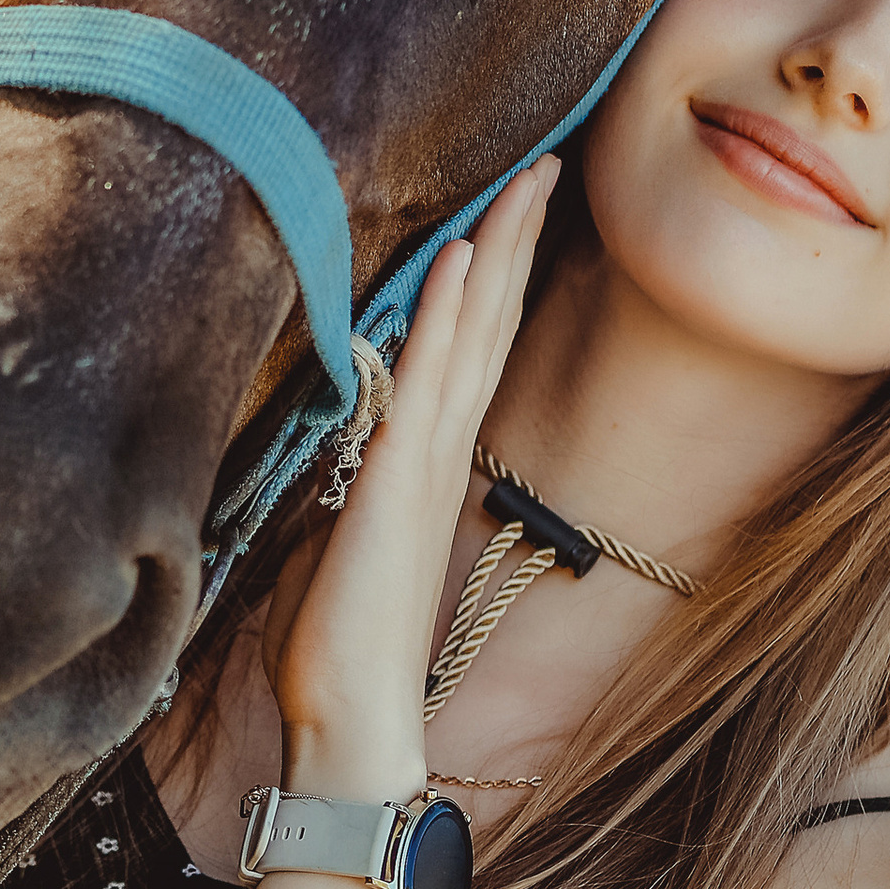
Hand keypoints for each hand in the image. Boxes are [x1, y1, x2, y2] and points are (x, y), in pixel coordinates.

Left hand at [263, 159, 558, 796]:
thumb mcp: (339, 538)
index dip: (497, 277)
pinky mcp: (394, 483)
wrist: (349, 723)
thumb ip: (352, 481)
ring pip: (471, 338)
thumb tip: (344, 443)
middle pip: (490, 326)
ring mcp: (423, 465)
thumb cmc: (339, 644)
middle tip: (550, 164)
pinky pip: (426, 381)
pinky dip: (449, 320)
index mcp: (426, 464)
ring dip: (497, 256)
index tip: (516, 209)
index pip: (472, 350)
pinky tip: (461, 264)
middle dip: (518, 242)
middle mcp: (437, 454)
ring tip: (525, 183)